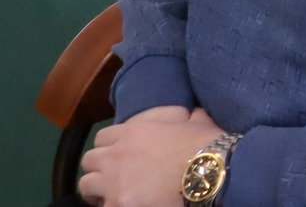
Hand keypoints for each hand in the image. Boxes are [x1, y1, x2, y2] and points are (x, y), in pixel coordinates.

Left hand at [79, 105, 222, 206]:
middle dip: (99, 168)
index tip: (120, 156)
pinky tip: (124, 204)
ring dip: (98, 189)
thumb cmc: (207, 147)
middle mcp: (116, 155)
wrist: (211, 175)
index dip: (110, 146)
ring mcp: (113, 182)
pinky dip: (110, 204)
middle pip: (89, 161)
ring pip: (86, 185)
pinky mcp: (117, 205)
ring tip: (112, 195)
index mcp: (133, 132)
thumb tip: (195, 114)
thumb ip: (189, 117)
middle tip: (113, 177)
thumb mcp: (199, 122)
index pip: (102, 138)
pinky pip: (101, 206)